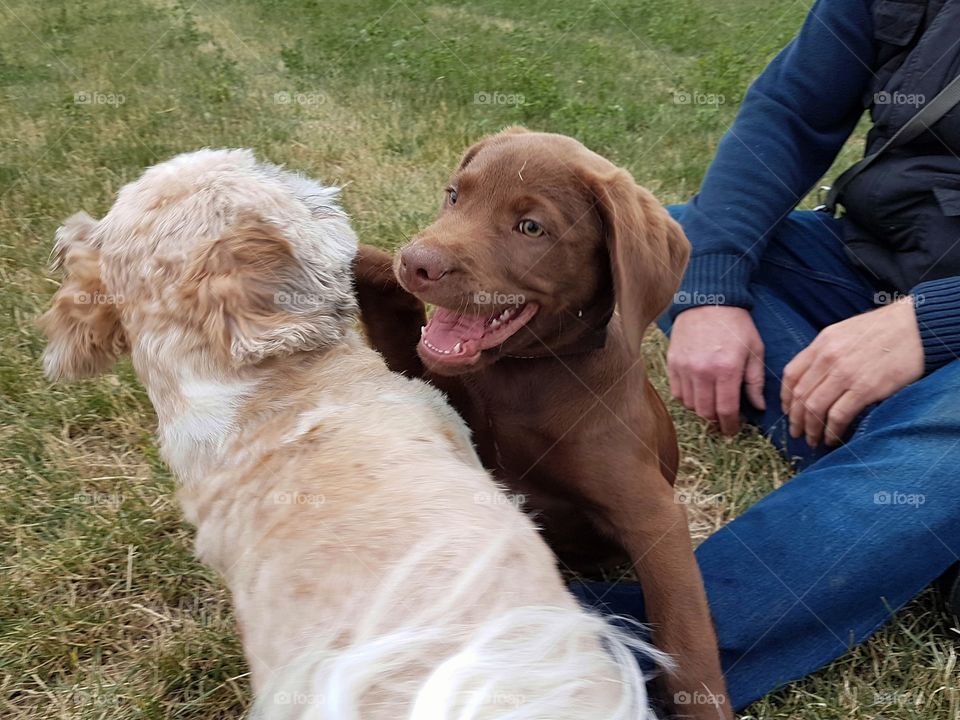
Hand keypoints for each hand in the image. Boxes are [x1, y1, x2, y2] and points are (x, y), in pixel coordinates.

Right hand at [667, 305, 765, 434]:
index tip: (733, 430)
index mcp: (727, 369)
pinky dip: (687, 398)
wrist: (709, 301)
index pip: (726, 410)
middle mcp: (703, 371)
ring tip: (711, 405)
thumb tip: (758, 407)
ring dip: (701, 410)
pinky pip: (677, 392)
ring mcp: (685, 368)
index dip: (730, 425)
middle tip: (723, 421)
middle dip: (716, 421)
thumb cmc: (736, 326)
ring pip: (690, 405)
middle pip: (705, 412)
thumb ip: (755, 381)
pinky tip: (697, 393)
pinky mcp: (672, 363)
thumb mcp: (755, 351)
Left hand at [781, 298, 923, 446]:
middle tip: (797, 432)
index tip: (788, 411)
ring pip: (814, 408)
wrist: (916, 327)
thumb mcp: (844, 332)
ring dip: (811, 429)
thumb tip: (813, 377)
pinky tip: (832, 438)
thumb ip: (826, 352)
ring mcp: (845, 374)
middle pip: (799, 395)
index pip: (791, 375)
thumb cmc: (883, 330)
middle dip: (795, 419)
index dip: (785, 398)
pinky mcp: (866, 388)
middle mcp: (828, 358)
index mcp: (821, 343)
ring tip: (813, 440)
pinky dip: (831, 431)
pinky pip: (838, 415)